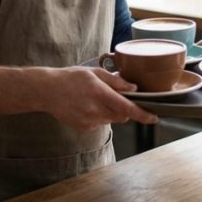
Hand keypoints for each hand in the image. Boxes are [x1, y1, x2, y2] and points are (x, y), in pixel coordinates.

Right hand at [43, 66, 158, 130]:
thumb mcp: (94, 73)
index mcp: (99, 93)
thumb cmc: (71, 78)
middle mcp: (95, 110)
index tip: (154, 117)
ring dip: (110, 111)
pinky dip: (99, 116)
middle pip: (122, 115)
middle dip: (123, 108)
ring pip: (111, 119)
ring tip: (94, 99)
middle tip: (113, 96)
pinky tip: (86, 106)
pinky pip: (100, 123)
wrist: (47, 91)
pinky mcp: (84, 128)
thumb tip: (133, 89)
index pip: (126, 108)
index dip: (142, 114)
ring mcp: (89, 121)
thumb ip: (115, 82)